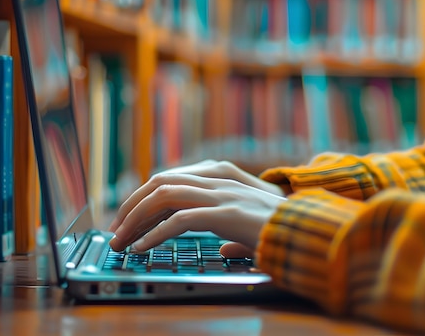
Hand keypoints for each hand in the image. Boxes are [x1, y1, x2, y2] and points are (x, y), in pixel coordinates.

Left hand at [108, 160, 285, 254]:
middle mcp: (216, 179)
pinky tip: (143, 248)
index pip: (169, 178)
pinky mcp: (225, 213)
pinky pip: (179, 221)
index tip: (127, 218)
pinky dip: (155, 234)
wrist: (309, 229)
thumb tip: (223, 245)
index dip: (143, 197)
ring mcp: (221, 194)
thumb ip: (232, 230)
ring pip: (163, 196)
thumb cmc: (280, 229)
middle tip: (115, 230)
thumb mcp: (250, 225)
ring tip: (121, 240)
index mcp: (219, 175)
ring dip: (136, 219)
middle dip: (131, 205)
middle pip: (159, 183)